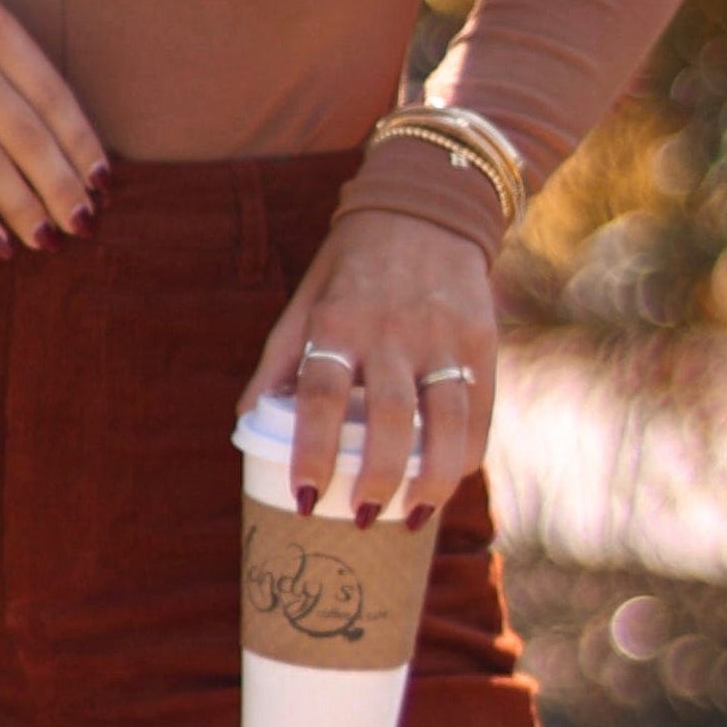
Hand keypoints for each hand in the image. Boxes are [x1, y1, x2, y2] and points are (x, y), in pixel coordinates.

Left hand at [247, 204, 498, 525]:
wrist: (424, 210)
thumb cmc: (351, 270)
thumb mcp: (306, 303)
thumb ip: (280, 362)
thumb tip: (246, 423)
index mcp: (338, 321)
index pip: (321, 397)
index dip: (312, 453)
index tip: (306, 498)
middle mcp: (393, 329)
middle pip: (389, 417)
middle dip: (377, 478)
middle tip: (364, 516)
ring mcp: (442, 335)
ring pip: (446, 420)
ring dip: (431, 479)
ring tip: (414, 516)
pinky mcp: (481, 339)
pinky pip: (480, 410)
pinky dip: (466, 453)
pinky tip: (448, 480)